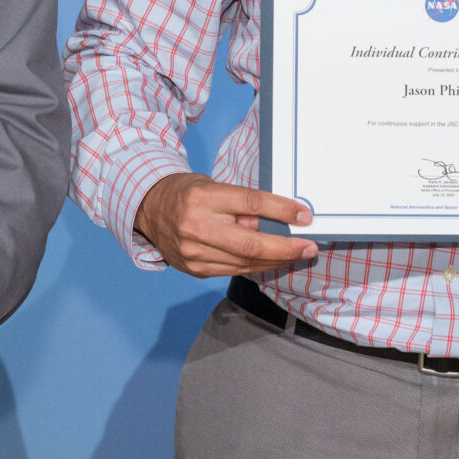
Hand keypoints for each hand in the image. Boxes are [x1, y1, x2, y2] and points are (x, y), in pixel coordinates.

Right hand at [135, 173, 319, 278]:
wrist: (150, 210)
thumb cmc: (188, 193)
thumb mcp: (214, 187)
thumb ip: (242, 207)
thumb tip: (276, 223)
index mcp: (203, 198)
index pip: (252, 204)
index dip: (282, 211)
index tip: (305, 216)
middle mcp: (196, 227)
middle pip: (251, 243)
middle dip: (286, 248)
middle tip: (309, 248)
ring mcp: (193, 252)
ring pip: (245, 262)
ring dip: (276, 260)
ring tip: (296, 254)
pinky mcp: (194, 269)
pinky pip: (234, 271)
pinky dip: (256, 267)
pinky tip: (271, 261)